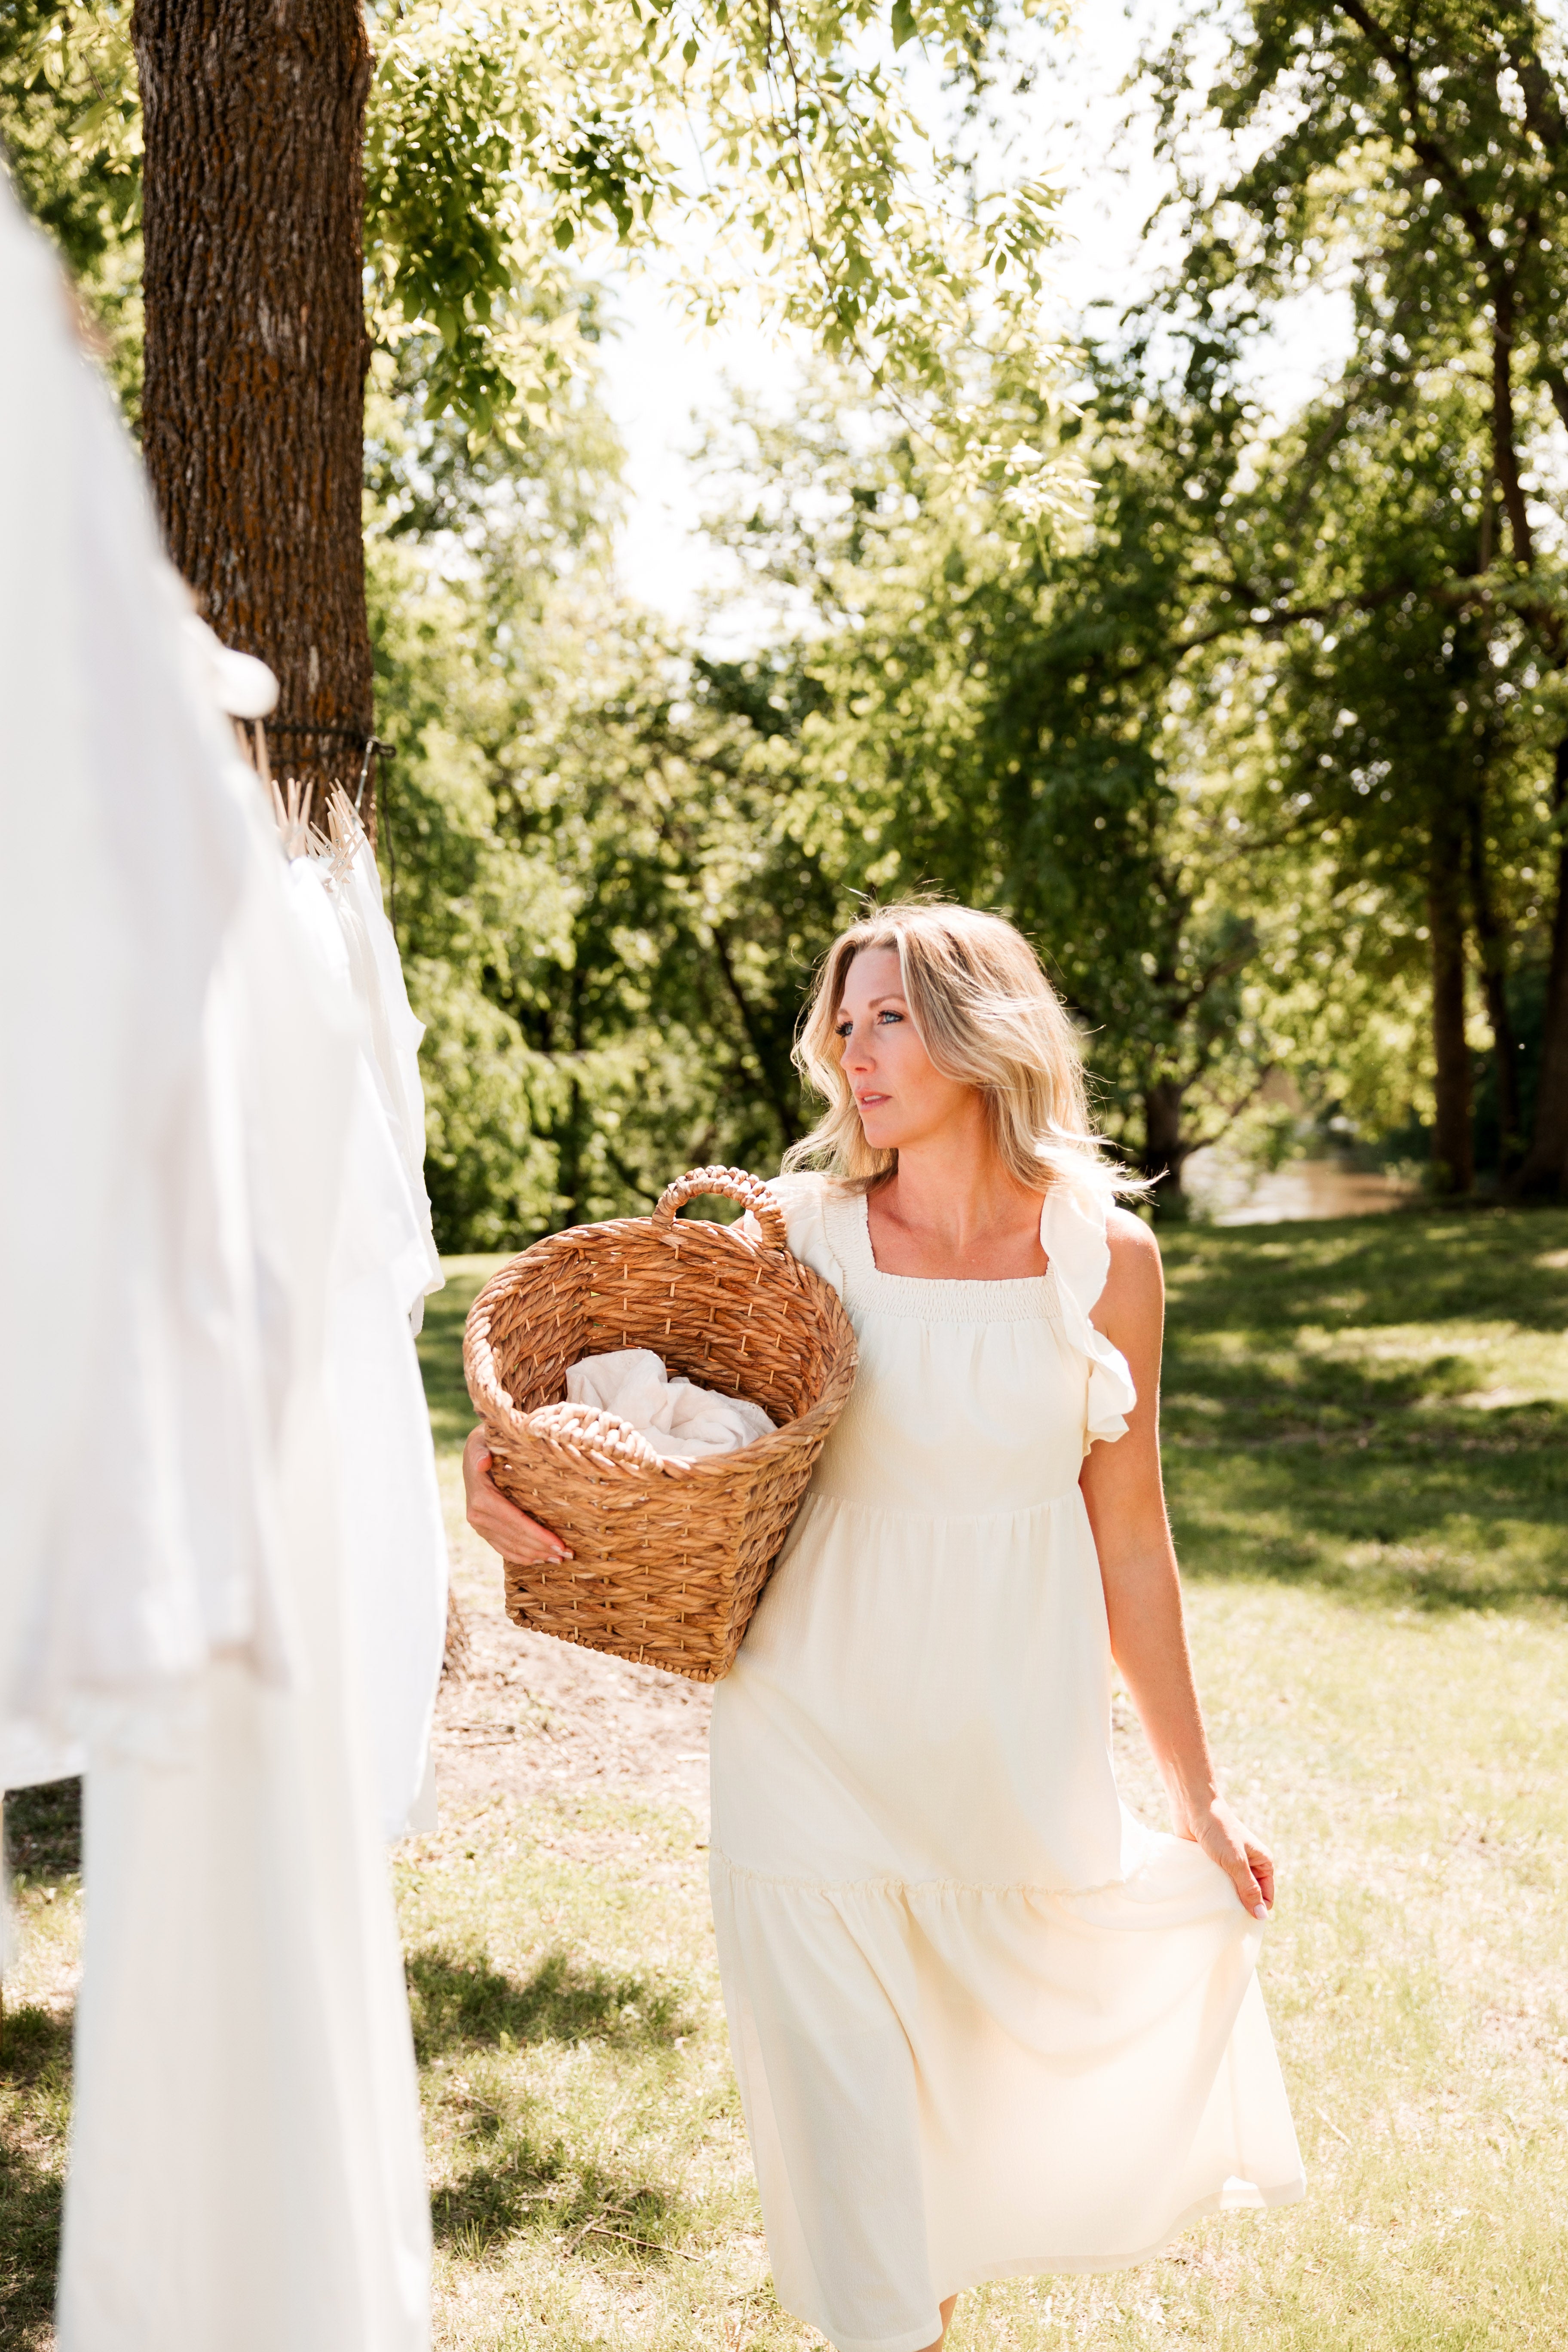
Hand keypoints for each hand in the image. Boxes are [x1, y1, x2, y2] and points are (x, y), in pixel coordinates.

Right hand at [462, 1426, 570, 1563]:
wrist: (474, 1452)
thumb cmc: (486, 1443)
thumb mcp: (483, 1442)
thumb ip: (482, 1452)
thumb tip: (483, 1462)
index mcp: (481, 1497)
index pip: (515, 1521)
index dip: (538, 1534)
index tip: (560, 1543)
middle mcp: (477, 1515)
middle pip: (515, 1538)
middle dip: (542, 1548)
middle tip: (568, 1554)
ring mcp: (479, 1525)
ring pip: (510, 1547)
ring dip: (535, 1555)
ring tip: (559, 1559)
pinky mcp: (483, 1529)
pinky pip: (502, 1548)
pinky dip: (521, 1556)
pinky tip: (539, 1560)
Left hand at [1182, 1796, 1274, 1919]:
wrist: (1192, 1807)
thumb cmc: (1218, 1831)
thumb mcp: (1236, 1862)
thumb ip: (1249, 1889)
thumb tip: (1262, 1917)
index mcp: (1263, 1862)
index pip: (1266, 1898)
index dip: (1256, 1910)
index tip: (1240, 1920)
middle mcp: (1249, 1864)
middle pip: (1249, 1896)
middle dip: (1238, 1906)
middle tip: (1224, 1916)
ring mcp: (1231, 1864)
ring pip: (1231, 1891)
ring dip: (1223, 1898)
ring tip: (1212, 1906)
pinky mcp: (1213, 1863)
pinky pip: (1216, 1883)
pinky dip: (1211, 1890)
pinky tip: (1203, 1897)